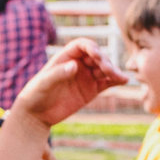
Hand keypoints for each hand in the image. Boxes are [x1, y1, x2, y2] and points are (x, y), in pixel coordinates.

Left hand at [14, 38, 128, 126]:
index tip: (96, 55)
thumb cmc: (35, 94)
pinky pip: (107, 82)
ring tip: (119, 77)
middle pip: (97, 56)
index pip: (82, 45)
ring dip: (113, 71)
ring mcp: (86, 77)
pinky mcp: (92, 90)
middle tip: (108, 70)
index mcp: (65, 57)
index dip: (91, 47)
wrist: (36, 114)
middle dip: (104, 61)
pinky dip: (116, 81)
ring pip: (104, 69)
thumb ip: (58, 74)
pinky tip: (124, 81)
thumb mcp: (43, 83)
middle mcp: (78, 64)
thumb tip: (74, 66)